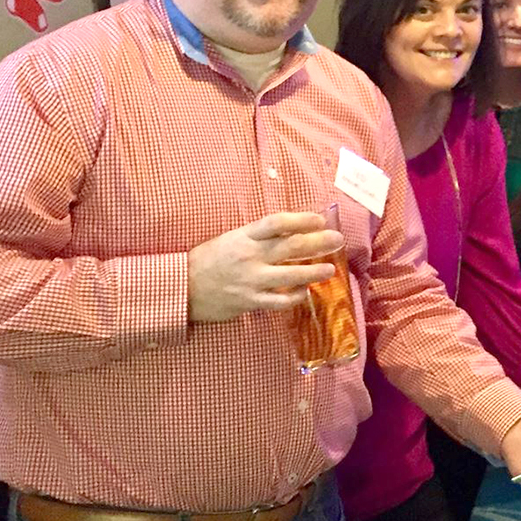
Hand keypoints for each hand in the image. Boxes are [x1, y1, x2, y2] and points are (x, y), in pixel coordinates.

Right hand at [188, 212, 340, 322]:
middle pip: (291, 246)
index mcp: (245, 236)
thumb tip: (294, 231)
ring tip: (330, 270)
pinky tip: (305, 292)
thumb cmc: (210, 259)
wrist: (181, 287)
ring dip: (314, 272)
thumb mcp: (232, 239)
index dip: (301, 219)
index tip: (320, 220)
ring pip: (290, 275)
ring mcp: (250, 280)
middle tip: (338, 240)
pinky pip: (279, 301)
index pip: (277, 222)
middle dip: (319, 242)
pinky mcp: (249, 301)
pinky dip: (295, 297)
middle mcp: (250, 256)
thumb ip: (260, 237)